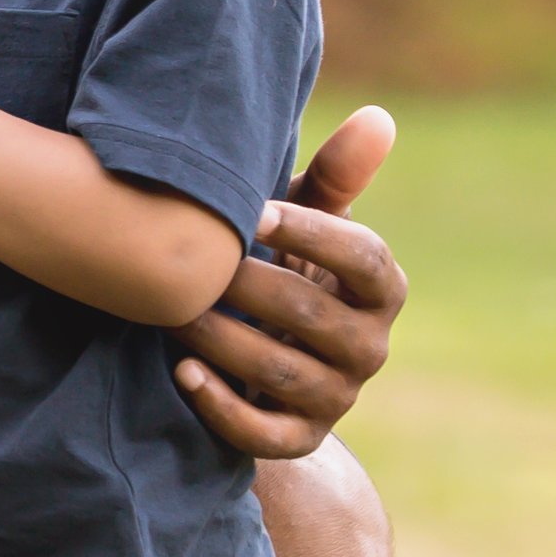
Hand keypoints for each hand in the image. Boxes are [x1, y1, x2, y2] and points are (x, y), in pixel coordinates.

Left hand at [175, 103, 407, 460]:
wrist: (270, 353)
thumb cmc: (286, 265)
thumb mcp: (308, 221)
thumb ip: (336, 175)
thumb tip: (379, 117)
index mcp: (384, 287)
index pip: (365, 258)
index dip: (312, 234)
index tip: (251, 211)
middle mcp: (372, 347)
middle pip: (313, 316)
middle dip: (248, 287)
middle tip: (193, 262)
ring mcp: (340, 397)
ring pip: (283, 373)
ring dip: (223, 340)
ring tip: (171, 312)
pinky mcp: (302, 439)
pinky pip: (268, 435)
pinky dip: (224, 408)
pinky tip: (183, 373)